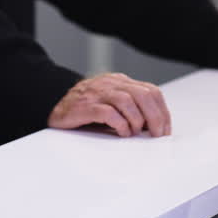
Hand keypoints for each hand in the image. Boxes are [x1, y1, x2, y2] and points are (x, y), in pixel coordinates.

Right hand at [47, 72, 170, 136]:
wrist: (54, 104)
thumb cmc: (86, 108)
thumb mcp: (111, 103)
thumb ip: (131, 108)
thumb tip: (154, 128)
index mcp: (120, 82)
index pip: (151, 91)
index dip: (162, 112)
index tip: (164, 130)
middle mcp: (110, 84)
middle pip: (143, 95)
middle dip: (155, 118)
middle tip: (156, 135)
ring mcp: (97, 93)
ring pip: (127, 101)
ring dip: (136, 121)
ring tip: (133, 133)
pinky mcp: (85, 106)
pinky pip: (108, 112)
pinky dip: (119, 124)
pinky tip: (120, 132)